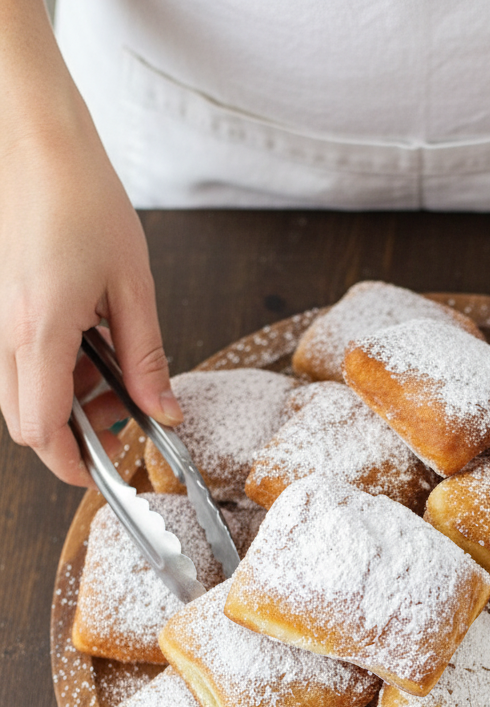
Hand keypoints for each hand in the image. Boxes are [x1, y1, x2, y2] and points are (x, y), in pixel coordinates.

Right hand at [0, 125, 181, 487]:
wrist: (35, 139)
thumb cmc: (83, 196)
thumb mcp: (133, 285)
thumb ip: (146, 358)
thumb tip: (163, 412)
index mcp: (38, 329)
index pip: (41, 430)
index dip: (71, 464)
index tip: (104, 473)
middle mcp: (3, 330)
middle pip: (25, 422)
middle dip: (73, 435)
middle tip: (122, 416)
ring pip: (19, 394)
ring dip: (65, 401)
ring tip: (114, 371)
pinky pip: (17, 361)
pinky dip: (52, 371)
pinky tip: (89, 344)